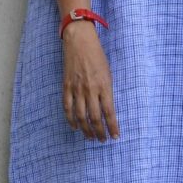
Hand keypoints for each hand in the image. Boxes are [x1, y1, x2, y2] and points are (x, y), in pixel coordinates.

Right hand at [61, 24, 119, 141]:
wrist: (79, 42)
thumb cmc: (97, 56)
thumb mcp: (108, 73)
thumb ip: (107, 91)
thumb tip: (108, 110)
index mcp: (104, 86)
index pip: (109, 112)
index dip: (113, 127)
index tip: (115, 137)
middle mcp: (91, 89)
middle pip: (95, 118)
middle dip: (100, 132)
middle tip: (102, 140)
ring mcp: (77, 89)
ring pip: (81, 116)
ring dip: (86, 129)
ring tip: (90, 137)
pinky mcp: (66, 86)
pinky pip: (67, 107)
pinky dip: (71, 119)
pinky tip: (75, 127)